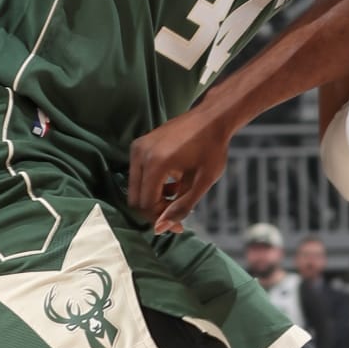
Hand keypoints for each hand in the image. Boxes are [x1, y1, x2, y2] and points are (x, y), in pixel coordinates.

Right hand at [126, 104, 234, 232]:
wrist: (212, 118)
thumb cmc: (212, 149)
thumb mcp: (203, 181)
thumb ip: (182, 206)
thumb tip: (160, 229)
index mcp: (156, 163)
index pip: (146, 204)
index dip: (160, 219)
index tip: (179, 225)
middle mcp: (140, 154)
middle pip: (136, 198)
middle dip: (155, 211)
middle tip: (178, 213)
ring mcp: (137, 147)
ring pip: (136, 188)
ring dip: (154, 198)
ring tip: (179, 194)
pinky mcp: (139, 145)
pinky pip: (138, 175)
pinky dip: (152, 185)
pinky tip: (173, 183)